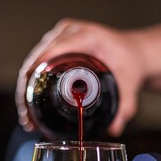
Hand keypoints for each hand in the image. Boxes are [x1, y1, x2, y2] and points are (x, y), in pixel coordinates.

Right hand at [16, 19, 145, 135]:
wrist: (133, 52)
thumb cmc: (130, 61)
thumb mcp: (130, 85)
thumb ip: (125, 106)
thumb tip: (115, 128)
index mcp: (86, 36)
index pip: (52, 52)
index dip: (36, 75)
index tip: (30, 100)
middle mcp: (69, 33)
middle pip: (37, 59)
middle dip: (28, 90)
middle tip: (28, 118)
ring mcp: (61, 37)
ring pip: (34, 62)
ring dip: (27, 89)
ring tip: (27, 117)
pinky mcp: (57, 45)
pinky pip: (39, 62)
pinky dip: (32, 83)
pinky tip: (30, 104)